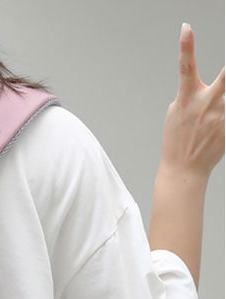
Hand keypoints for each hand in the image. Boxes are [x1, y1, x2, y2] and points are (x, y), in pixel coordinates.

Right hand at [160, 23, 223, 180]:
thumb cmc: (177, 143)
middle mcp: (207, 103)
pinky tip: (211, 136)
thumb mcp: (175, 116)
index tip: (186, 29)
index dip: (186, 46)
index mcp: (187, 99)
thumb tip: (202, 92)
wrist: (184, 170)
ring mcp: (221, 114)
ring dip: (219, 106)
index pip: (186, 67)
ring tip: (206, 125)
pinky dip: (220, 121)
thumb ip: (189, 98)